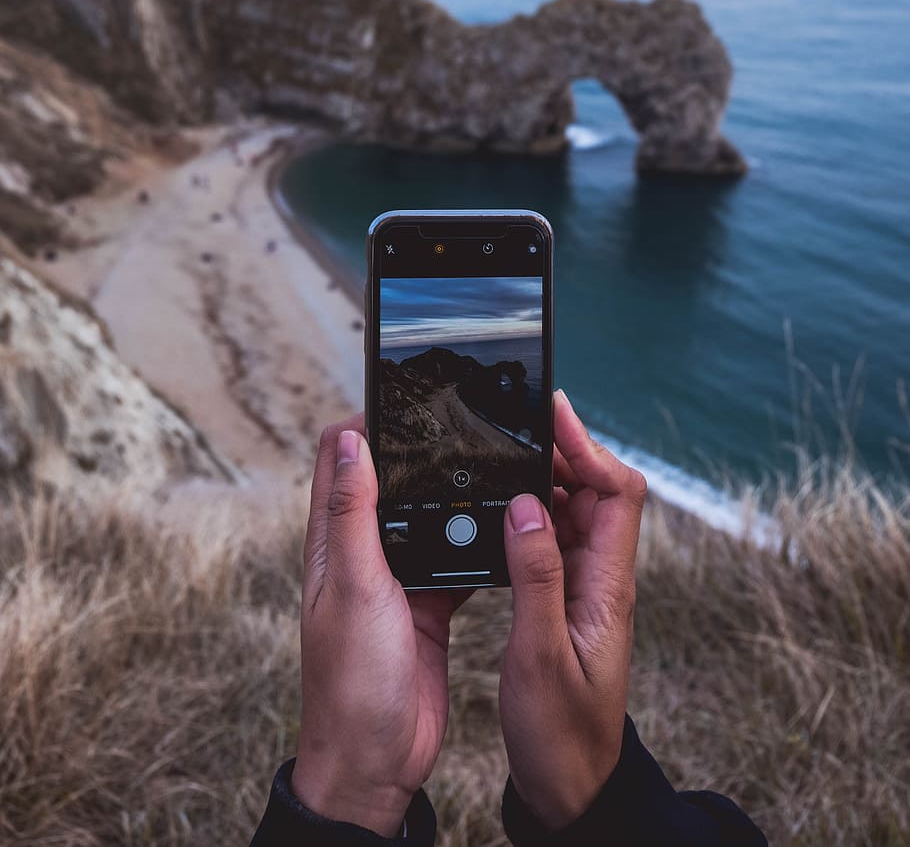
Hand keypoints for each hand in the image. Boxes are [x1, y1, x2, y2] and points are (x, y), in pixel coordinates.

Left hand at [291, 415, 470, 835]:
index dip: (368, 422)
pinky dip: (475, 539)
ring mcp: (396, 578)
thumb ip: (353, 516)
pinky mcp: (429, 603)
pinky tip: (504, 526)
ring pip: (426, 515)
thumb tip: (354, 441)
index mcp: (332, 542)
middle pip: (389, 479)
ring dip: (451, 492)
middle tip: (465, 422)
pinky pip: (455, 556)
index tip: (410, 399)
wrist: (376, 763)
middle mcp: (361, 553)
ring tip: (492, 464)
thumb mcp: (355, 588)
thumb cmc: (352, 682)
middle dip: (420, 449)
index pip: (340, 458)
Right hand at [499, 388, 647, 829]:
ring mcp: (584, 586)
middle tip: (515, 425)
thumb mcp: (540, 659)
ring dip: (544, 478)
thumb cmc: (563, 735)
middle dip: (562, 450)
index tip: (551, 414)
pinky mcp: (564, 598)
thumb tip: (526, 507)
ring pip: (573, 509)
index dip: (589, 446)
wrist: (572, 787)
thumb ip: (535, 580)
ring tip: (501, 456)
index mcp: (608, 587)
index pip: (618, 492)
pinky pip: (552, 537)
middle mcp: (602, 577)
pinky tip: (497, 509)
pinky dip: (529, 512)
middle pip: (597, 489)